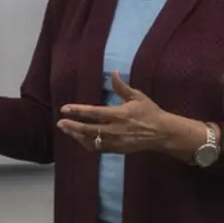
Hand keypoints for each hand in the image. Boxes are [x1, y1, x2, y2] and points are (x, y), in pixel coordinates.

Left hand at [57, 71, 198, 157]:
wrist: (163, 134)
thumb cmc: (150, 113)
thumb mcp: (137, 97)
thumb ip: (122, 87)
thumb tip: (113, 72)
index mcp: (119, 115)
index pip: (94, 113)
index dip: (78, 111)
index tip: (65, 109)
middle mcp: (115, 130)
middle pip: (88, 130)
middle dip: (72, 127)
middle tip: (60, 123)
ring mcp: (115, 142)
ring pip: (91, 141)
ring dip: (76, 136)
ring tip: (66, 129)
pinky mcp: (116, 150)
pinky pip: (97, 148)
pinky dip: (86, 143)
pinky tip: (79, 138)